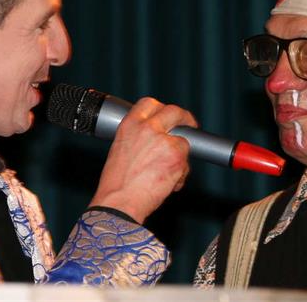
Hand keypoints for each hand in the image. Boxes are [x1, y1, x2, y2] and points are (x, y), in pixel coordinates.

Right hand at [89, 97, 193, 222]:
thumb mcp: (121, 150)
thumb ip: (138, 139)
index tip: (168, 115)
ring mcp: (164, 141)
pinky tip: (167, 185)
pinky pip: (186, 164)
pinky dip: (180, 175)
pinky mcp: (177, 156)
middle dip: (185, 118)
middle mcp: (148, 128)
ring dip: (178, 159)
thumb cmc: (116, 185)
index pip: (149, 104)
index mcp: (130, 125)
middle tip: (189, 126)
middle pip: (174, 111)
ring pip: (183, 143)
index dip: (161, 108)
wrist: (118, 203)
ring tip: (164, 176)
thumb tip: (157, 138)